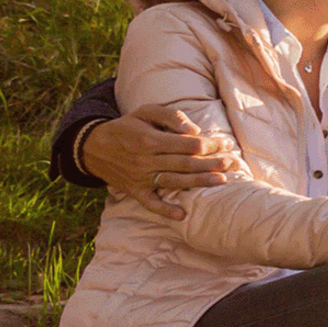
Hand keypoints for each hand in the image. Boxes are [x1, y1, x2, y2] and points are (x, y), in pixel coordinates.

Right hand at [84, 104, 238, 219]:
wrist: (93, 147)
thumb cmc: (127, 127)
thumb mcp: (145, 111)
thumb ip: (171, 116)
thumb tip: (194, 130)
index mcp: (150, 139)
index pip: (187, 144)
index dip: (209, 144)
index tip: (225, 144)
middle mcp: (146, 160)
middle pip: (186, 163)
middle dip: (213, 163)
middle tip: (234, 163)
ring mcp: (140, 178)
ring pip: (175, 182)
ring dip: (200, 182)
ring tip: (223, 181)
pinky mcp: (135, 191)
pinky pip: (150, 203)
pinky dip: (165, 210)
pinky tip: (182, 215)